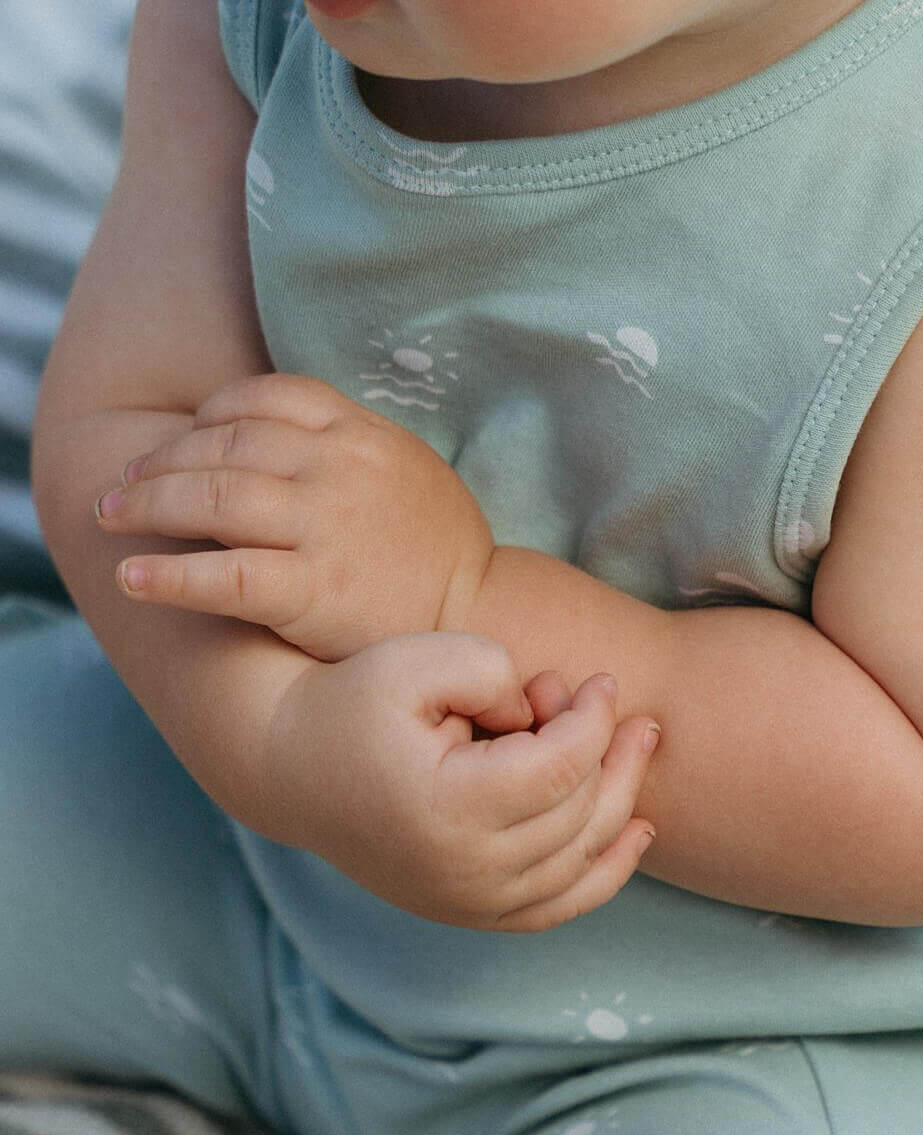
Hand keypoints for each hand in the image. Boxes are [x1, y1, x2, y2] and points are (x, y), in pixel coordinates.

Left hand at [95, 374, 494, 660]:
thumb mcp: (408, 470)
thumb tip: (283, 436)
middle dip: (161, 461)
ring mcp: (325, 529)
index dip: (208, 416)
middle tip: (124, 483)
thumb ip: (349, 447)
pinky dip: (168, 575)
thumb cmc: (442, 553)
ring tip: (110, 517)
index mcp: (360, 434)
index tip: (180, 441)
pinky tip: (132, 577)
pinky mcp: (314, 591)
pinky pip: (224, 576)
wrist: (485, 620)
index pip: (264, 399)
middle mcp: (337, 471)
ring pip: (211, 497)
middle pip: (223, 445)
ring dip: (146, 504)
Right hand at [265, 634, 659, 931]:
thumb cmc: (353, 703)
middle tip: (614, 704)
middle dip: (609, 751)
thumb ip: (490, 668)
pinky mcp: (472, 914)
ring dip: (622, 800)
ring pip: (582, 861)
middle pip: (580, 814)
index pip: (562, 768)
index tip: (600, 679)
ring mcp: (470, 904)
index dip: (597, 719)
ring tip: (636, 744)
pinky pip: (561, 906)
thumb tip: (549, 712)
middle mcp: (464, 873)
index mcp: (448, 810)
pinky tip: (639, 831)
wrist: (291, 768)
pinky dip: (607, 872)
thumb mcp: (412, 660)